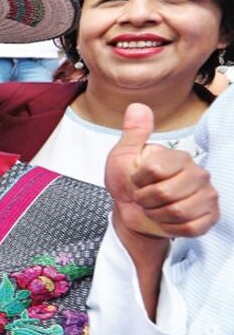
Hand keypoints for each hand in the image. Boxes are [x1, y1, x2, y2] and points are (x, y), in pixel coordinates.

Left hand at [105, 103, 219, 241]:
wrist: (132, 210)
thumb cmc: (128, 182)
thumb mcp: (123, 156)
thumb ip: (133, 133)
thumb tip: (138, 106)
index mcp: (179, 157)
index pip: (156, 169)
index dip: (137, 180)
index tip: (135, 180)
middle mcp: (199, 174)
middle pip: (166, 194)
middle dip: (145, 200)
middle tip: (142, 197)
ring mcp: (208, 196)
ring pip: (178, 212)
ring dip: (157, 214)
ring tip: (153, 208)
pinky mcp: (210, 217)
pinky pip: (191, 227)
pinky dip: (170, 227)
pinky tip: (166, 220)